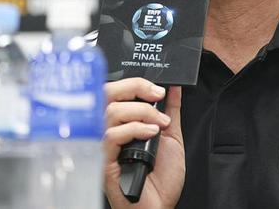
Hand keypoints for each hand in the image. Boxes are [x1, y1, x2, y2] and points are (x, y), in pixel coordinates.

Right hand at [104, 78, 184, 208]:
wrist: (159, 208)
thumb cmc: (162, 179)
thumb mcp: (172, 137)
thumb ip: (171, 110)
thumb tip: (174, 87)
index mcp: (122, 122)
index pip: (117, 90)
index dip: (136, 82)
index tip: (158, 88)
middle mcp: (110, 131)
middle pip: (107, 94)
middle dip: (135, 88)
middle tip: (157, 96)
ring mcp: (105, 146)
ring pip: (110, 112)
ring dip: (140, 112)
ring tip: (159, 125)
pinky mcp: (104, 162)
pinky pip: (110, 136)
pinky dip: (134, 130)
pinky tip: (150, 135)